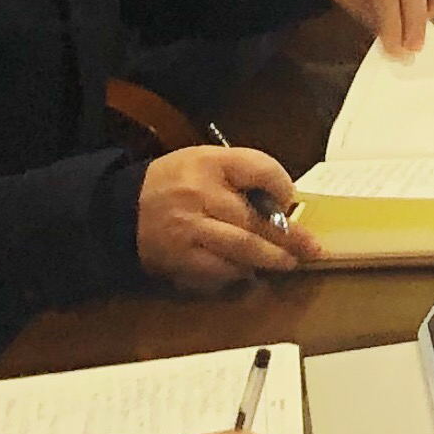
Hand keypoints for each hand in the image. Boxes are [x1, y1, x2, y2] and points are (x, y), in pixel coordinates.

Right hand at [135, 147, 310, 287]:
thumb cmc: (175, 182)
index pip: (260, 168)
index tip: (293, 201)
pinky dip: (237, 273)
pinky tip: (249, 273)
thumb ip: (242, 175)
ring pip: (240, 248)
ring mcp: (189, 228)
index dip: (283, 186)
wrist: (122, 207)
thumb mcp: (206, 161)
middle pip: (255, 217)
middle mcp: (201, 194)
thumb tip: (282, 202)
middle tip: (311, 249)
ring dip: (269, 258)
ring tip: (288, 263)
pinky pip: (217, 269)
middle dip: (288, 235)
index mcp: (211, 163)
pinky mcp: (179, 257)